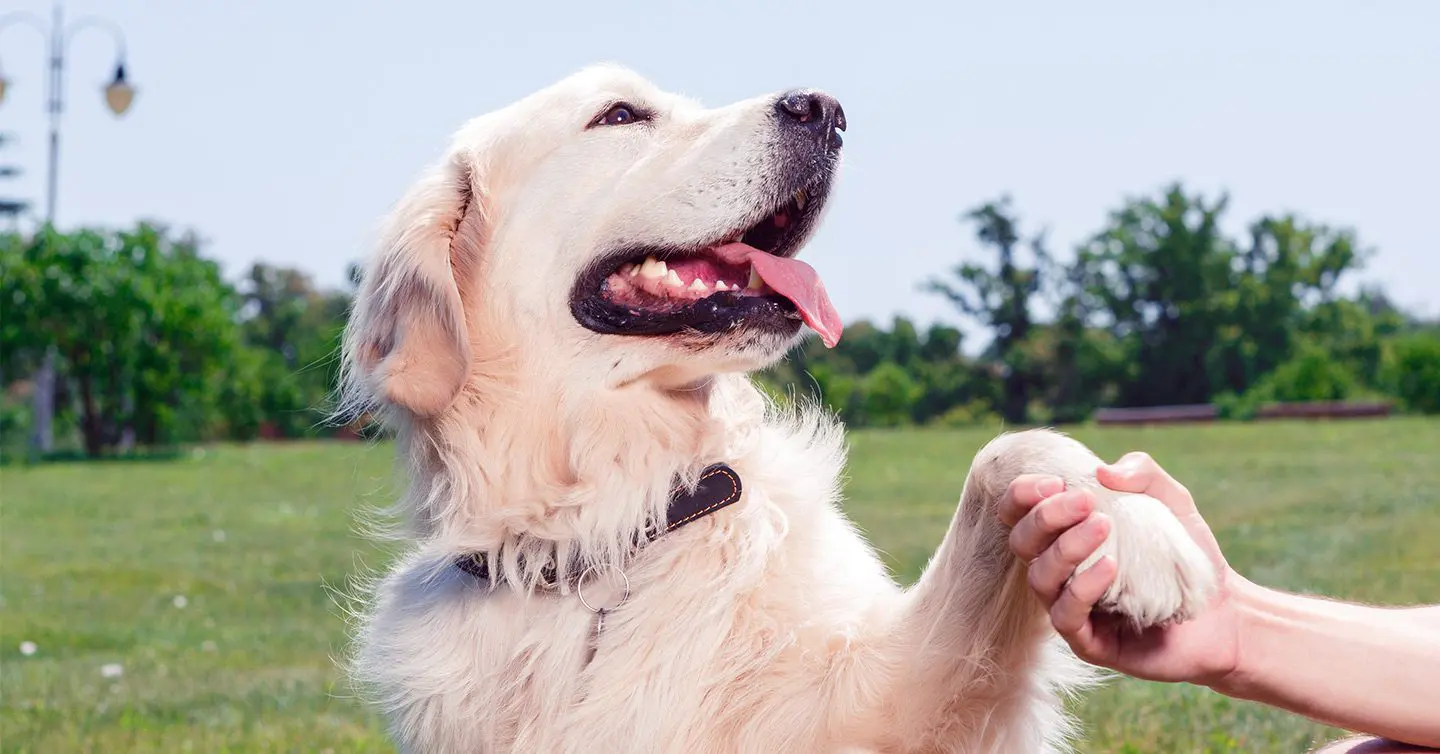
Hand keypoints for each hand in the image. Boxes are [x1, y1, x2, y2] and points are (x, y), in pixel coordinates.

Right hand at [997, 454, 1244, 686]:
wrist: (1223, 614)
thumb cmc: (1186, 556)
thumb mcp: (1173, 502)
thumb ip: (1144, 474)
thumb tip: (1103, 471)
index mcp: (1063, 536)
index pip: (1019, 513)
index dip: (1022, 494)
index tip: (1055, 481)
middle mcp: (1058, 571)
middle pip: (1022, 541)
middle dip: (1046, 516)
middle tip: (1085, 501)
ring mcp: (1068, 607)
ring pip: (1039, 577)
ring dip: (1066, 547)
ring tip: (1103, 525)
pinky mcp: (1087, 641)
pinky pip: (1065, 614)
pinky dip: (1083, 586)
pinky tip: (1111, 565)